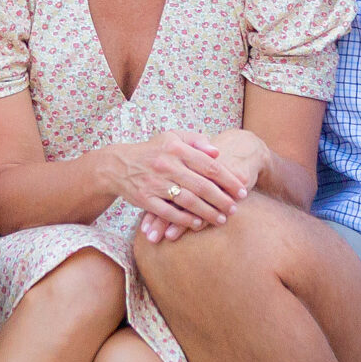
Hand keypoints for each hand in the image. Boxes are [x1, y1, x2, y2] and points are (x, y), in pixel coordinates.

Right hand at [141, 130, 272, 241]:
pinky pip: (169, 213)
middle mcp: (166, 165)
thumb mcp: (173, 137)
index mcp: (176, 148)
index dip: (228, 180)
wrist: (118, 165)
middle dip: (222, 199)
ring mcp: (155, 183)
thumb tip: (217, 153)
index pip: (209, 165)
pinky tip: (198, 224)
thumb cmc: (152, 151)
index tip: (242, 190)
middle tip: (235, 209)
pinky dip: (185, 220)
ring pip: (187, 201)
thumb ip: (196, 141)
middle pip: (202, 186)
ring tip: (221, 219)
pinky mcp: (145, 199)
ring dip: (207, 212)